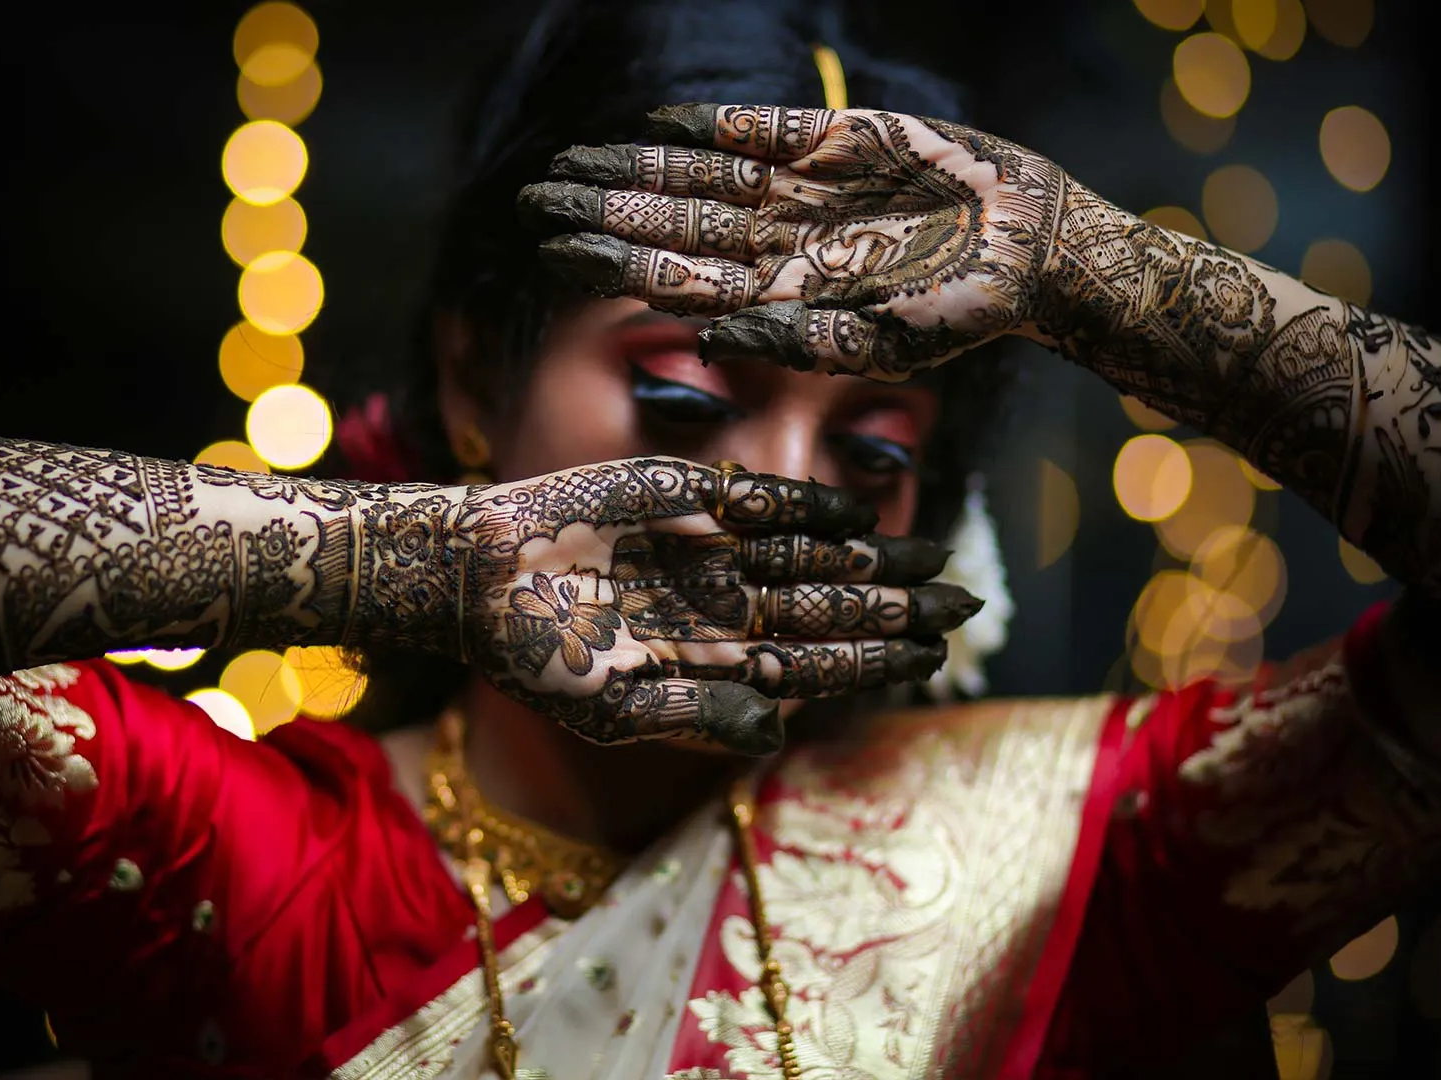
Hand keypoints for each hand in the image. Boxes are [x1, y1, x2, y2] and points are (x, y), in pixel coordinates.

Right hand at [358, 458, 980, 753]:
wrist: (475, 575)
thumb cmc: (533, 656)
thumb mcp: (611, 708)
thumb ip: (697, 716)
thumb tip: (777, 736)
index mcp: (713, 663)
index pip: (815, 664)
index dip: (874, 662)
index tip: (932, 659)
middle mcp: (724, 606)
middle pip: (830, 607)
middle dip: (897, 608)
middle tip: (965, 605)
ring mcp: (711, 550)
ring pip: (812, 554)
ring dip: (872, 556)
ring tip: (936, 557)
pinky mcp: (687, 495)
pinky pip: (765, 501)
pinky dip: (811, 506)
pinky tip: (859, 514)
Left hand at [518, 103, 1069, 381]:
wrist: (1033, 250)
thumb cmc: (962, 313)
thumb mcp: (881, 342)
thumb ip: (795, 340)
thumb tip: (711, 344)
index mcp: (777, 296)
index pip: (676, 278)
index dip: (614, 263)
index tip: (552, 250)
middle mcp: (779, 243)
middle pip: (672, 224)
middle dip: (604, 212)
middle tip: (534, 197)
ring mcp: (804, 191)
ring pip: (702, 177)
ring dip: (639, 168)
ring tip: (574, 159)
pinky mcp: (840, 142)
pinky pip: (763, 131)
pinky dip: (713, 125)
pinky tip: (658, 123)